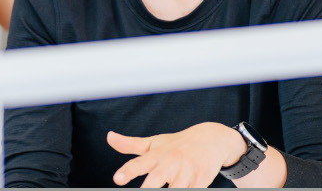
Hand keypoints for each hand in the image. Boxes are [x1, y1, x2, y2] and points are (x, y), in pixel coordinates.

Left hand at [107, 123, 243, 187]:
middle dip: (149, 190)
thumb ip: (131, 145)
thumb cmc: (178, 144)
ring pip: (176, 190)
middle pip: (157, 179)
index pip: (139, 163)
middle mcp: (171, 163)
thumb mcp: (155, 143)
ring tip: (168, 190)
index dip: (128, 172)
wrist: (212, 139)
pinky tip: (182, 190)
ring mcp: (187, 173)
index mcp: (157, 155)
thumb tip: (108, 136)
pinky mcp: (202, 181)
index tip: (117, 179)